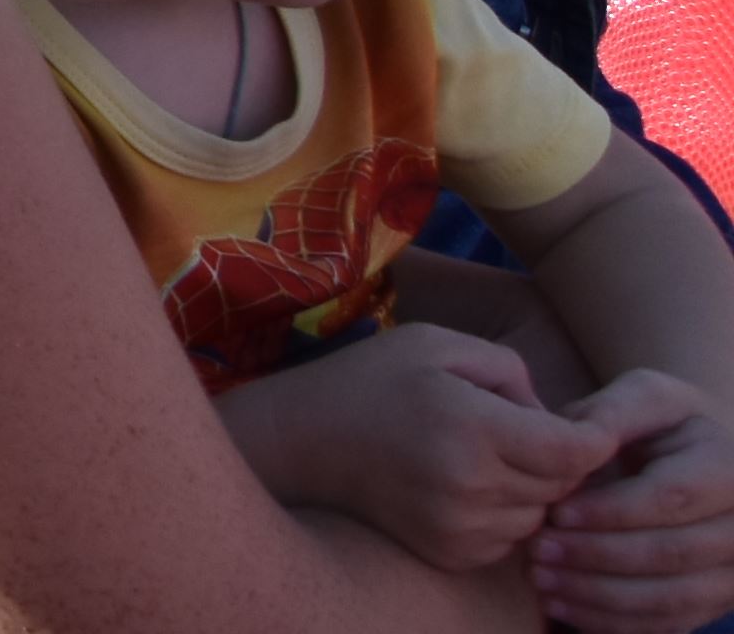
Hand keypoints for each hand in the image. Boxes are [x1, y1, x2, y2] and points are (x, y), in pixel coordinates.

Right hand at [209, 322, 623, 573]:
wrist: (302, 440)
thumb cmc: (373, 380)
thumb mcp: (437, 344)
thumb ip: (510, 369)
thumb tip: (553, 419)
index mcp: (473, 426)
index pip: (576, 451)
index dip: (596, 438)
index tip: (590, 425)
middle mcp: (471, 485)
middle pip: (564, 485)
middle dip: (558, 459)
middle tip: (523, 432)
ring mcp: (460, 527)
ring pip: (540, 516)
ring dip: (531, 490)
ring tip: (488, 459)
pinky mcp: (450, 554)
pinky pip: (510, 540)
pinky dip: (502, 515)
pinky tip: (465, 487)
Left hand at [540, 374, 733, 629]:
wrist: (696, 459)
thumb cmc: (660, 424)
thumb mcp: (645, 398)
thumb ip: (612, 413)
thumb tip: (577, 441)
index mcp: (727, 467)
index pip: (671, 497)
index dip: (612, 511)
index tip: (556, 513)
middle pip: (672, 553)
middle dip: (598, 556)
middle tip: (536, 551)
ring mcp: (733, 570)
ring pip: (672, 597)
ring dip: (599, 595)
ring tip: (540, 580)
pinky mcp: (713, 600)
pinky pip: (668, 623)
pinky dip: (611, 621)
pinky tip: (560, 606)